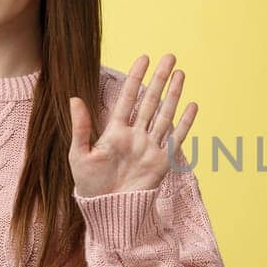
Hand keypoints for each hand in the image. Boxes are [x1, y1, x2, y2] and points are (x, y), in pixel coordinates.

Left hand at [69, 53, 198, 197]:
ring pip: (165, 114)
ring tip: (181, 73)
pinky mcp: (162, 161)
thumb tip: (74, 98)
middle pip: (150, 101)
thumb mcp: (79, 155)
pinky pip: (176, 137)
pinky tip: (192, 105)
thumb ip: (81, 127)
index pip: (129, 97)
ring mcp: (150, 146)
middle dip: (160, 79)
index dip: (136, 78)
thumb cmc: (90, 185)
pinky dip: (185, 122)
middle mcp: (136, 135)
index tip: (144, 58)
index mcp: (116, 131)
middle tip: (169, 57)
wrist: (108, 210)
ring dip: (173, 94)